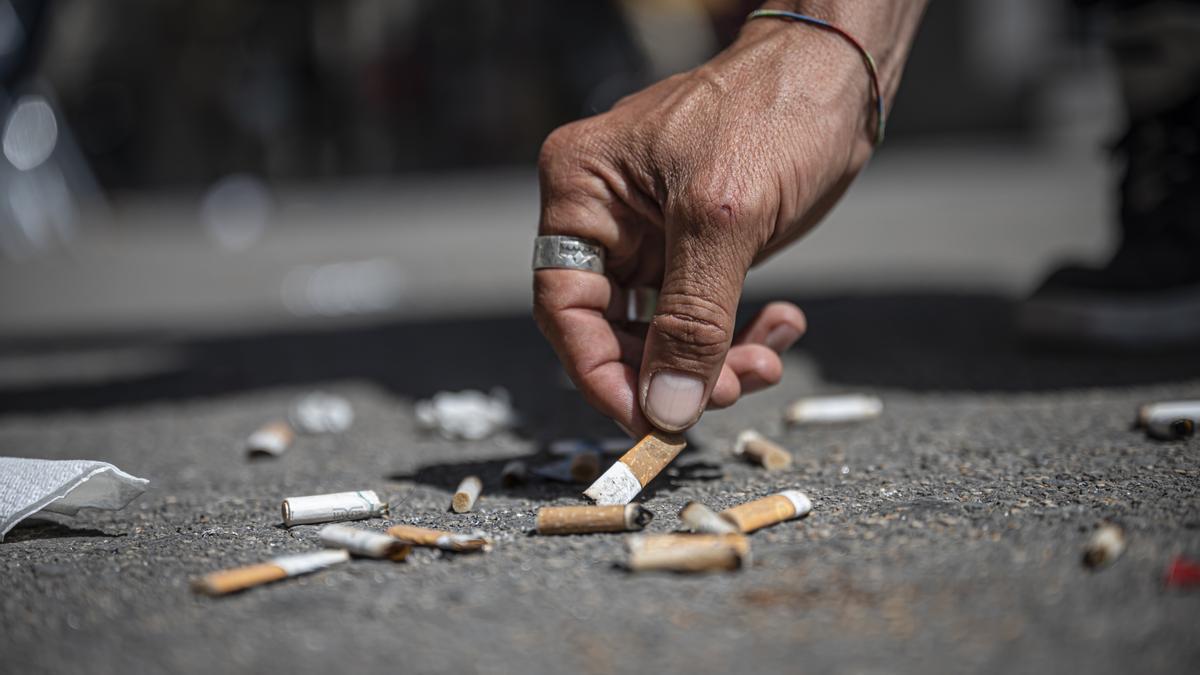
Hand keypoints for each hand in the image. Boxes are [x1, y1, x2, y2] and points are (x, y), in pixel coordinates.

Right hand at [533, 12, 906, 435]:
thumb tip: (666, 409)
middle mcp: (603, 215)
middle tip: (732, 391)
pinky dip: (735, 333)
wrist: (839, 75)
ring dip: (712, 360)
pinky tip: (780, 324)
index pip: (565, 306)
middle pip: (613, 329)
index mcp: (582, 191)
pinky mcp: (691, 246)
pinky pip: (698, 313)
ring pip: (661, 331)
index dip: (601, 373)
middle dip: (673, 370)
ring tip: (766, 359)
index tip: (648, 421)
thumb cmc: (774, 113)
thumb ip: (692, 322)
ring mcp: (648, 233)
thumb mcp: (725, 222)